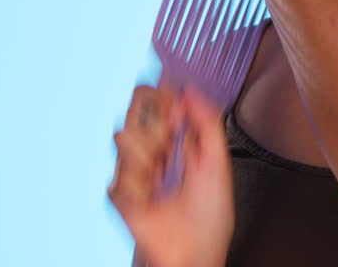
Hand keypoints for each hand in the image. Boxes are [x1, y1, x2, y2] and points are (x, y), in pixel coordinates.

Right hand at [108, 81, 233, 266]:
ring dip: (147, 152)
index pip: (160, 107)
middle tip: (167, 129)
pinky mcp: (120, 194)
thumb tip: (191, 91)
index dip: (163, 95)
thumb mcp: (218, 161)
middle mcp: (153, 155)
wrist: (197, 251)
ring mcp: (135, 173)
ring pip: (124, 138)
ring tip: (162, 171)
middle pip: (136, 114)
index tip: (169, 87)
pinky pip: (119, 174)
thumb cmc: (210, 217)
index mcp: (177, 144)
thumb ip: (207, 122)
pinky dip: (137, 183)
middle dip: (152, 116)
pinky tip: (149, 193)